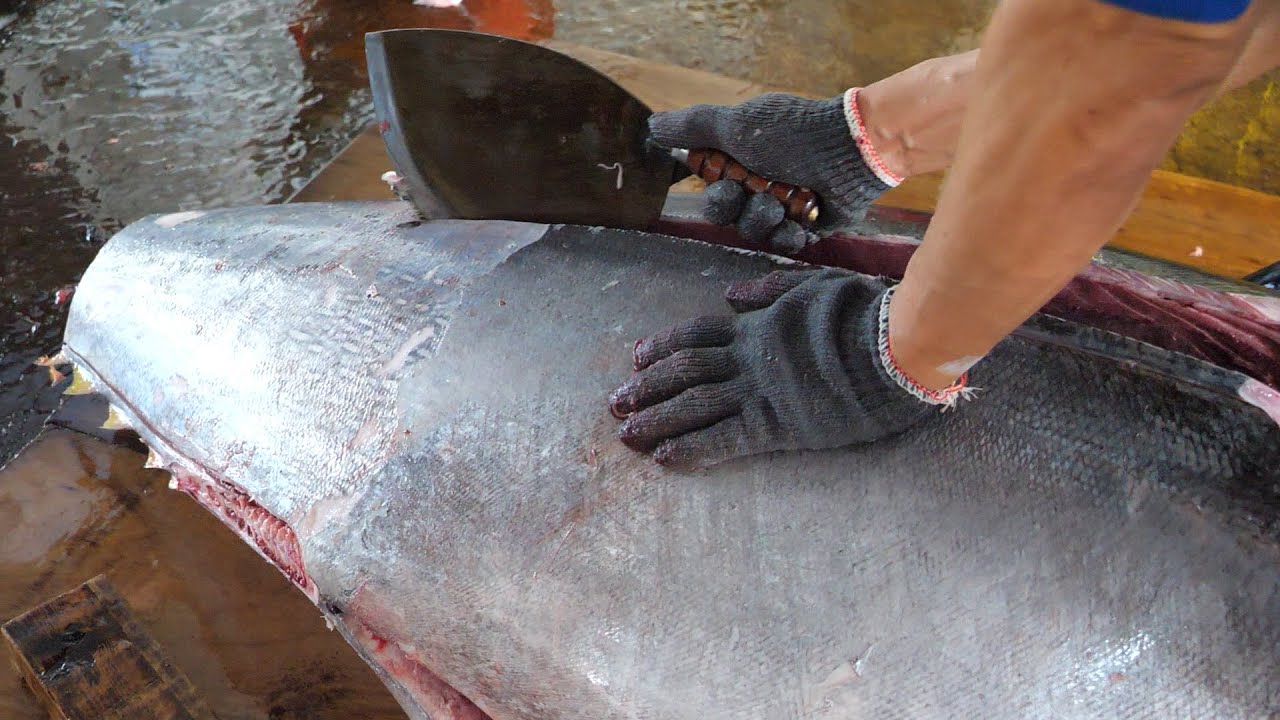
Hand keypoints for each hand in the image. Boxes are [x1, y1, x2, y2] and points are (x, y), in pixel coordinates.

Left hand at [608, 268, 950, 468]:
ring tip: (627, 436)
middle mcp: (747, 358)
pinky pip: (724, 439)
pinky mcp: (776, 425)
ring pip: (694, 405)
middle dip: (647, 388)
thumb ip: (767, 289)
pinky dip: (691, 448)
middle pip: (684, 371)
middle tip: (615, 403)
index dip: (663, 346)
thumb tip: (729, 296)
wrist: (893, 344)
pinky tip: (665, 458)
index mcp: (756, 325)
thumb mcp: (811, 285)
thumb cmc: (862, 312)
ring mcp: (758, 391)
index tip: (637, 358)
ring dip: (656, 420)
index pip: (696, 334)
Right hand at [650, 91, 897, 253]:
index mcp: (740, 161)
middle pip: (728, 215)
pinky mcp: (805, 225)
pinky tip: (802, 218)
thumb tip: (651, 124)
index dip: (715, 193)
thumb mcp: (737, 125)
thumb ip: (693, 126)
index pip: (711, 190)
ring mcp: (782, 206)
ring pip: (754, 230)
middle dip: (740, 205)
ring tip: (787, 200)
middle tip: (757, 189)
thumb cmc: (792, 133)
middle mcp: (758, 184)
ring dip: (767, 215)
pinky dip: (791, 231)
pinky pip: (783, 242)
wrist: (848, 151)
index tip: (726, 181)